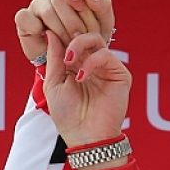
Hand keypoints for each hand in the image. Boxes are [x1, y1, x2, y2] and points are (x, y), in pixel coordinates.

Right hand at [14, 0, 114, 64]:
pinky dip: (36, 29)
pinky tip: (46, 39)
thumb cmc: (89, 37)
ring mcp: (38, 5)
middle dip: (72, 20)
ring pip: (46, 10)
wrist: (74, 61)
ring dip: (60, 30)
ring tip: (69, 45)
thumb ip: (102, 4)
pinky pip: (25, 17)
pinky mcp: (24, 19)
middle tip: (80, 37)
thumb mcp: (103, 22)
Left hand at [43, 32, 130, 149]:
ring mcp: (106, 68)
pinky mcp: (119, 74)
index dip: (62, 34)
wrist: (85, 137)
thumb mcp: (53, 84)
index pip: (71, 39)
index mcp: (76, 65)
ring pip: (96, 39)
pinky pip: (106, 55)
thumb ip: (54, 58)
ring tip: (70, 63)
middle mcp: (92, 64)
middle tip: (63, 52)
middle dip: (71, 38)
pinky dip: (91, 62)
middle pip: (84, 34)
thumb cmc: (68, 116)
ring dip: (79, 45)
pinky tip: (81, 77)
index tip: (50, 33)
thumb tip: (50, 32)